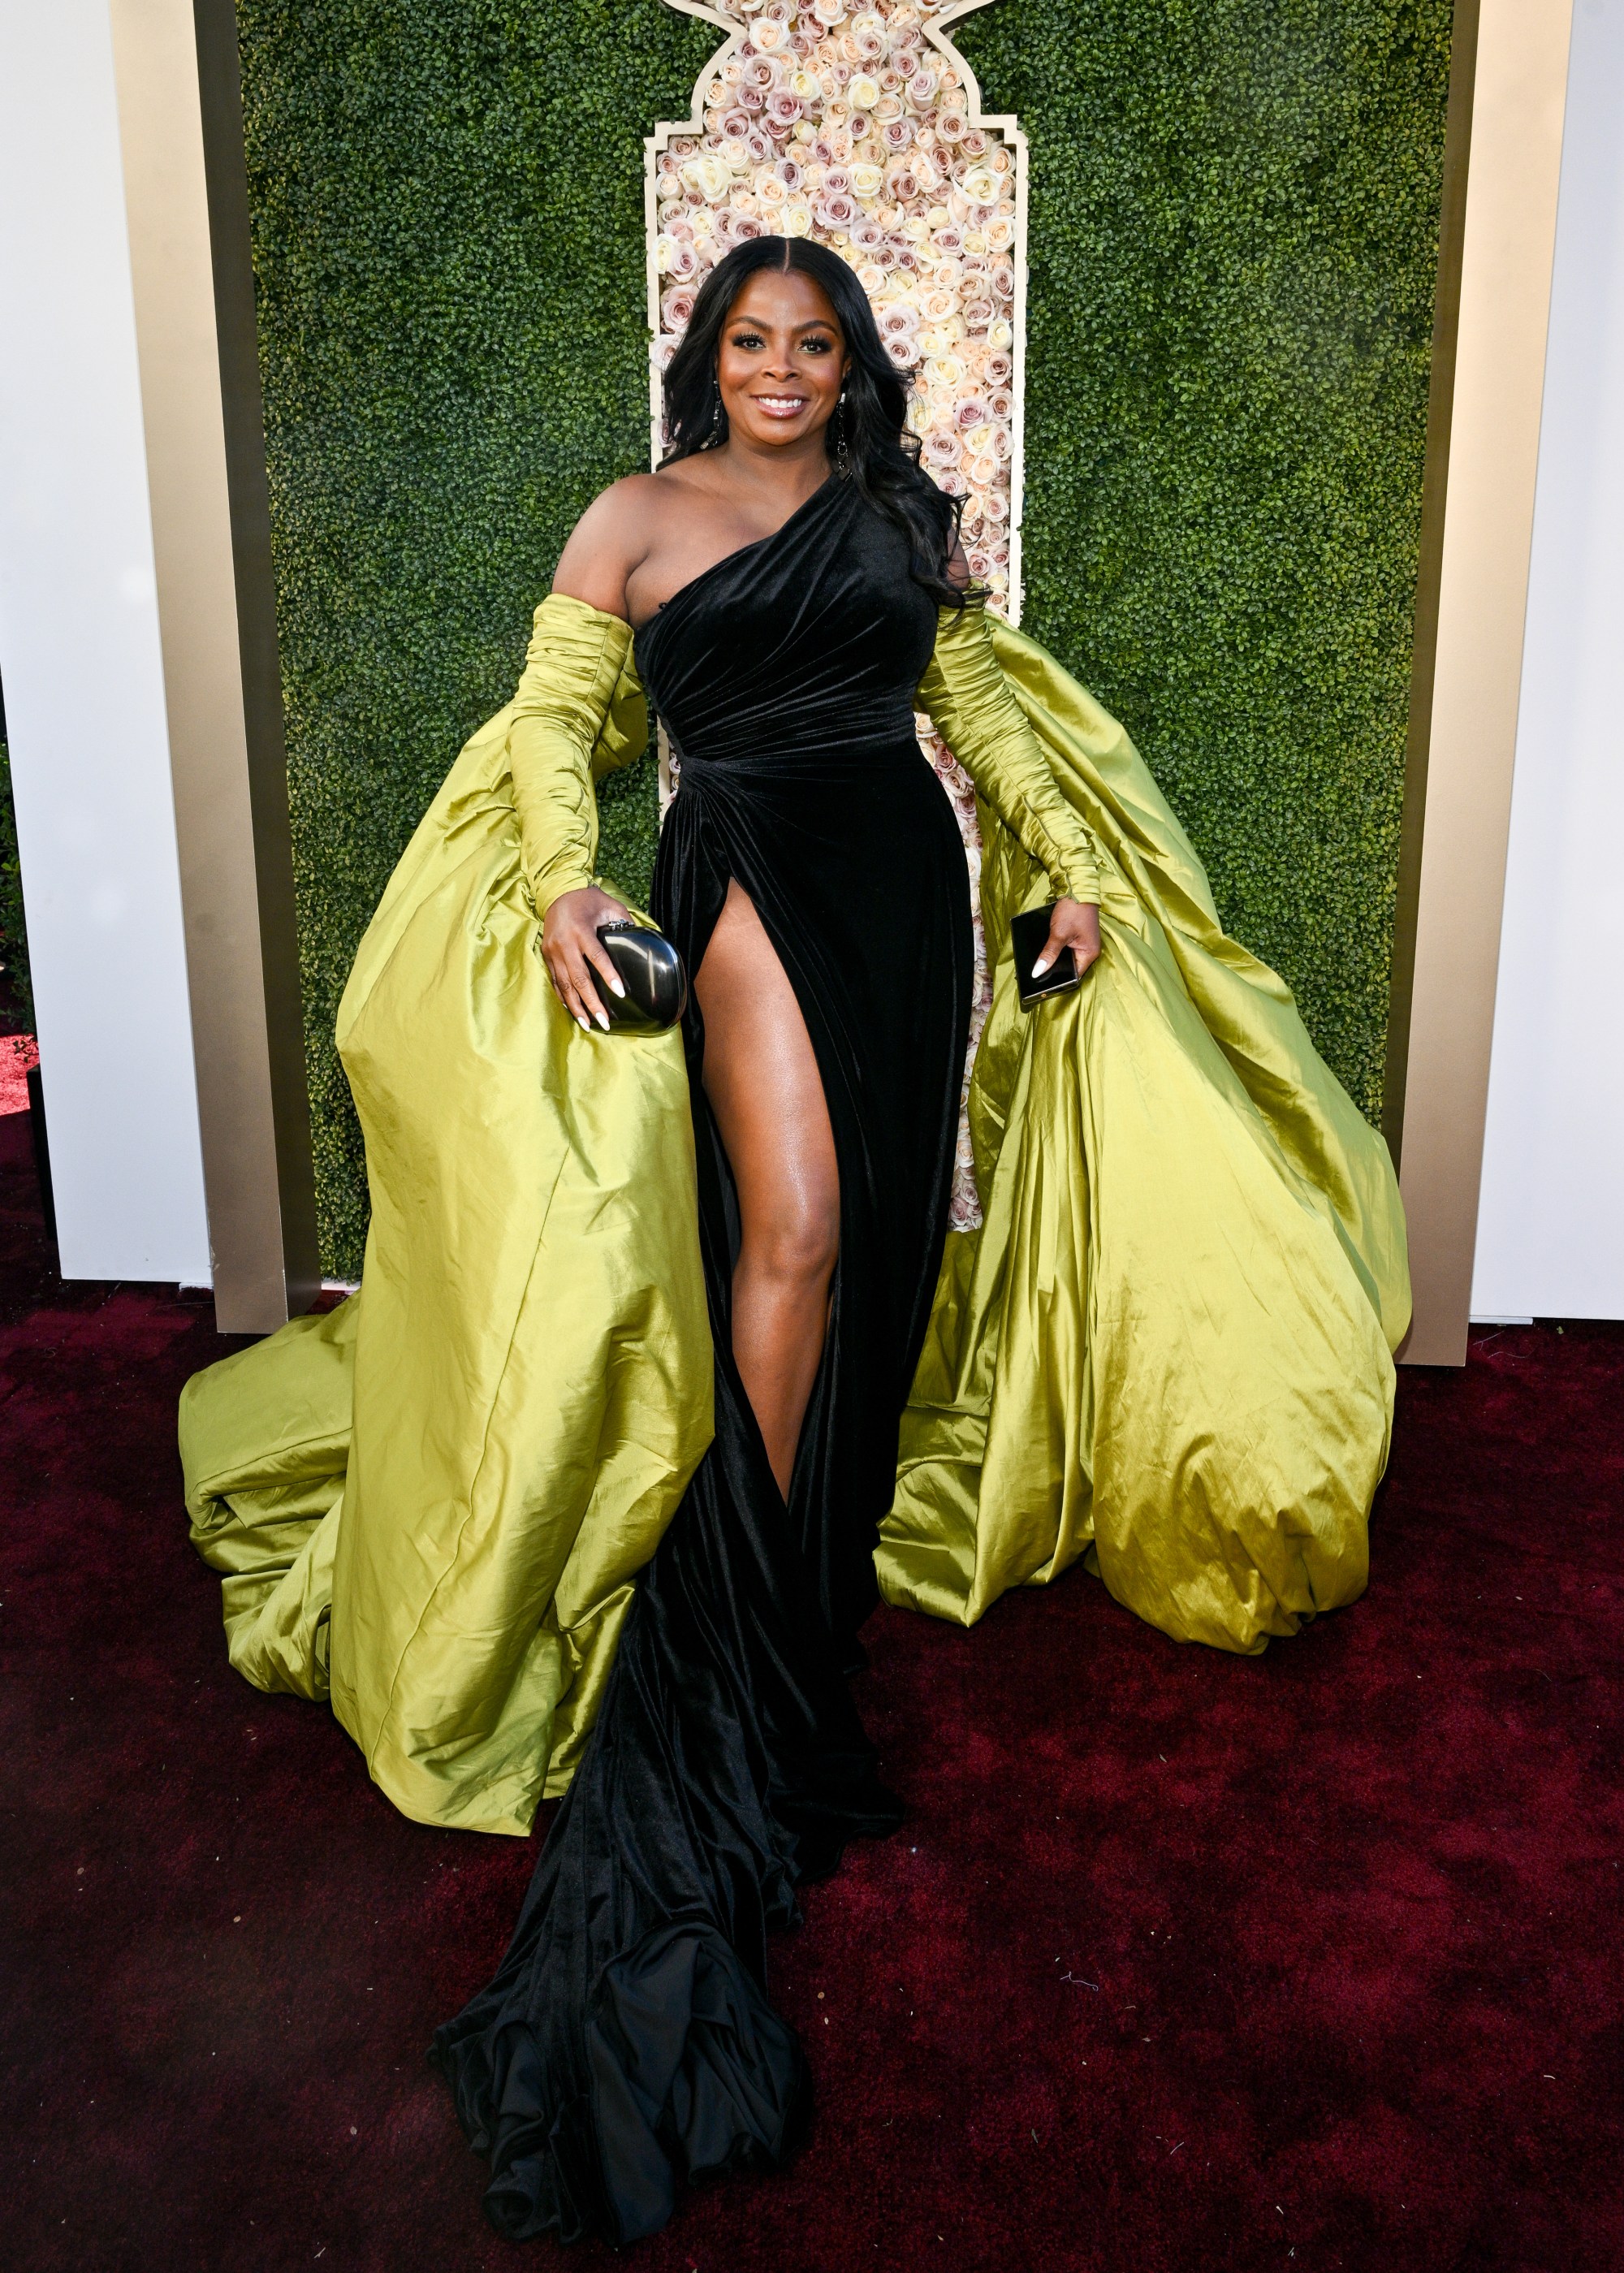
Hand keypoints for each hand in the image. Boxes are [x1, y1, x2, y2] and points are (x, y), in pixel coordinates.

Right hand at [541, 885, 630, 1031]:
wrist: (557, 891)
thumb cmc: (588, 899)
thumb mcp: (609, 905)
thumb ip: (624, 922)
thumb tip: (641, 941)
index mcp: (581, 930)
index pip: (597, 956)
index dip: (608, 975)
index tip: (620, 992)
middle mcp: (565, 943)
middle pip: (579, 978)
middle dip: (592, 1002)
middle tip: (605, 1022)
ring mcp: (553, 951)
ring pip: (565, 985)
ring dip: (576, 1006)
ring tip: (588, 1024)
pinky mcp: (547, 955)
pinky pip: (555, 981)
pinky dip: (564, 997)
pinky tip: (573, 1010)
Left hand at [1032, 897, 1101, 981]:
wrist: (1077, 887)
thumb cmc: (1073, 910)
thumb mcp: (1058, 933)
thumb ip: (1049, 954)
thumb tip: (1038, 972)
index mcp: (1089, 954)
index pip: (1074, 976)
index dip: (1059, 981)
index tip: (1043, 985)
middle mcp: (1088, 951)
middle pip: (1070, 968)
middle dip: (1055, 971)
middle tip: (1037, 975)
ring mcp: (1083, 944)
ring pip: (1066, 959)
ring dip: (1054, 960)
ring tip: (1039, 965)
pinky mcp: (1077, 937)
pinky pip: (1066, 949)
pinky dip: (1056, 951)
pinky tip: (1045, 952)